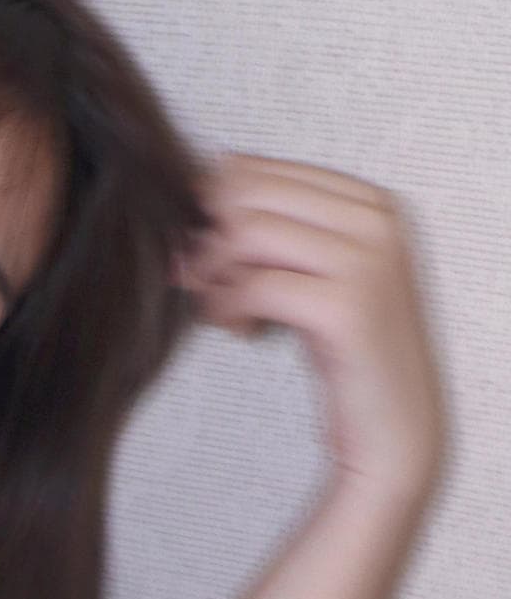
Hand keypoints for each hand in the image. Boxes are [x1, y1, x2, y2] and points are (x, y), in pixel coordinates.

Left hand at [172, 155, 447, 502]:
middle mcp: (377, 220)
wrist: (395, 428)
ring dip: (217, 276)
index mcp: (371, 202)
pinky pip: (255, 285)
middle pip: (250, 195)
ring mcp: (368, 260)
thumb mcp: (314, 276)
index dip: (215, 210)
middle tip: (202, 283)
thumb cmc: (348, 353)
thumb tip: (204, 183)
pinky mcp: (348, 307)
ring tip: (226, 311)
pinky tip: (241, 330)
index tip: (204, 253)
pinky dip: (229, 308)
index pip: (264, 171)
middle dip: (210, 240)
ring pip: (247, 233)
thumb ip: (275, 231)